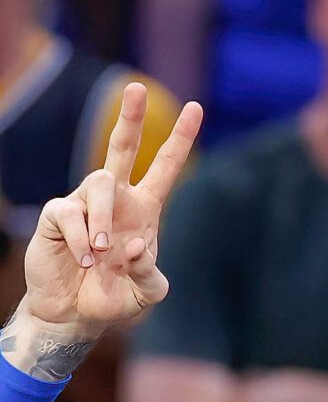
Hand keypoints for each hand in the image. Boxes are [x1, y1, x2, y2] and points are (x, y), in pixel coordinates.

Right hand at [23, 82, 201, 336]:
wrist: (76, 314)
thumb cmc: (115, 298)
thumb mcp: (147, 292)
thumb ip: (151, 274)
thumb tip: (137, 245)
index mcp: (144, 211)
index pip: (165, 168)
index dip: (180, 139)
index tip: (196, 108)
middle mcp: (116, 200)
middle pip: (121, 147)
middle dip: (129, 118)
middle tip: (135, 87)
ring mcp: (85, 204)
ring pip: (99, 184)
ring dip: (101, 221)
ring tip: (99, 257)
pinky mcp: (58, 215)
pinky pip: (70, 213)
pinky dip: (81, 240)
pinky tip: (83, 259)